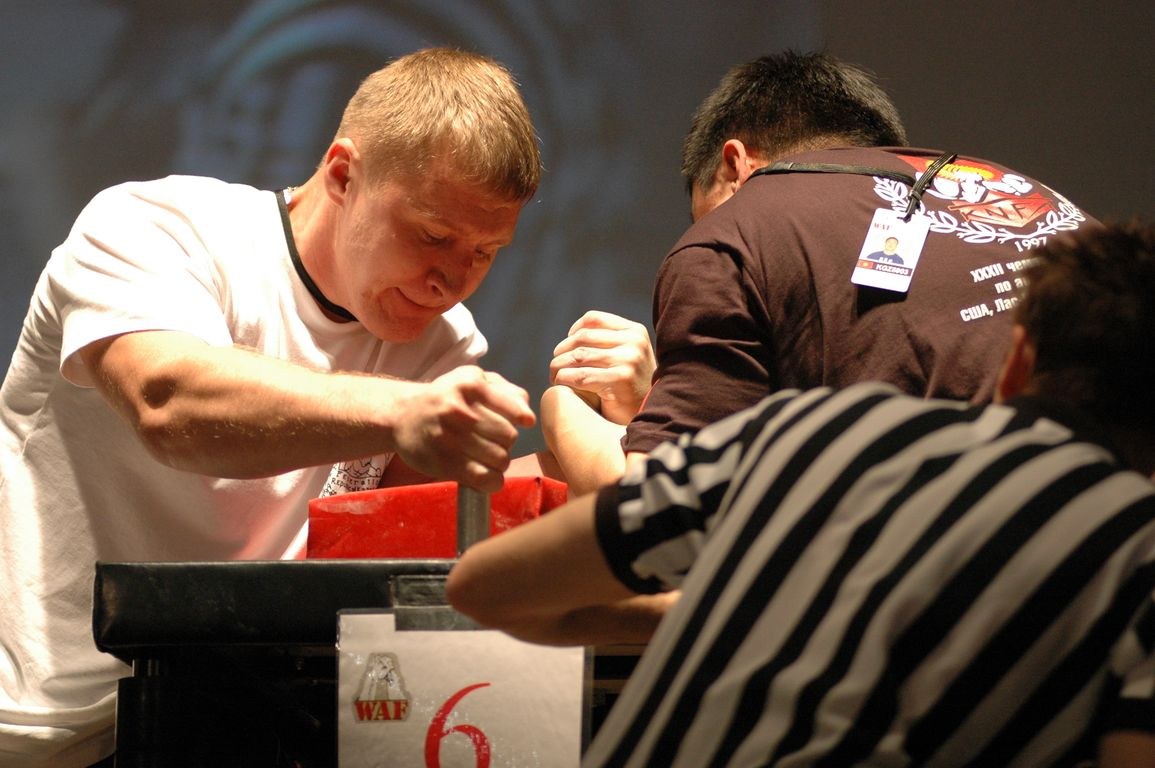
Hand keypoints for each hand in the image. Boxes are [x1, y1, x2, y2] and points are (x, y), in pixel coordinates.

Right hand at [390, 366, 534, 491]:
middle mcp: (459, 409)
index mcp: (471, 385)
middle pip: (509, 437)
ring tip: (488, 457)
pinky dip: (492, 481)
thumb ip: (504, 391)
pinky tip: (488, 476)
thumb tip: (527, 417)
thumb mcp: (472, 380)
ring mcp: (449, 437)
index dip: (522, 418)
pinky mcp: (443, 462)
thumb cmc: (447, 397)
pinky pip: (483, 478)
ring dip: (500, 462)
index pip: (514, 408)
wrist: (402, 415)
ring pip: (499, 459)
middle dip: (507, 442)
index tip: (524, 422)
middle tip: (494, 440)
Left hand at [549, 310, 654, 424]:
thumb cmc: (631, 388)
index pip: (593, 319)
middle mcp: (634, 342)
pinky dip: (564, 379)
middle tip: (554, 366)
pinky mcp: (621, 380)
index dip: (573, 331)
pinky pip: (580, 376)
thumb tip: (574, 333)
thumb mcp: (628, 356)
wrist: (651, 416)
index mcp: (635, 331)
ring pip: (577, 356)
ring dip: (558, 366)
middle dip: (561, 351)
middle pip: (582, 337)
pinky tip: (560, 385)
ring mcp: (629, 360)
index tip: (565, 347)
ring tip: (554, 376)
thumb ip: (609, 342)